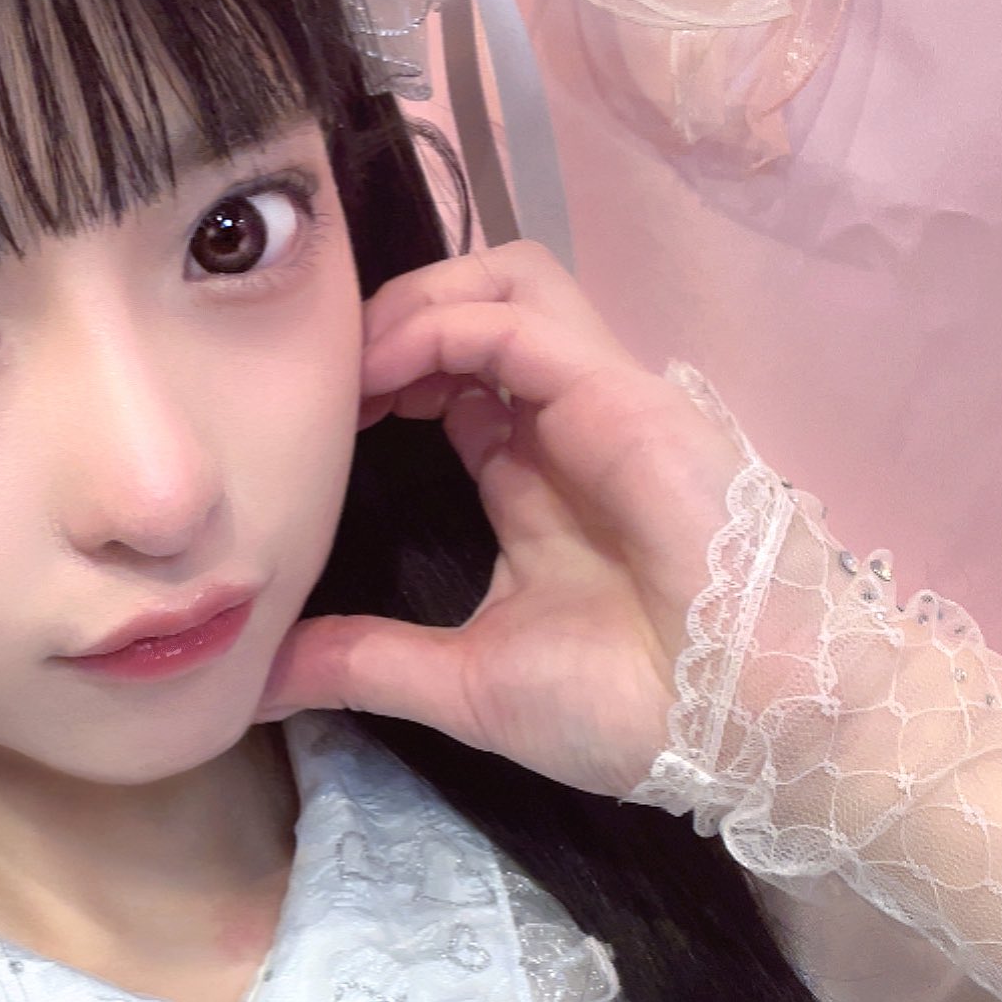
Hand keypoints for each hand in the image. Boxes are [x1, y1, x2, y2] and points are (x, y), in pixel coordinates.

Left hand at [259, 244, 746, 797]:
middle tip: (320, 376)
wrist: (742, 724)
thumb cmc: (630, 706)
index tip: (311, 422)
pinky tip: (380, 371)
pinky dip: (439, 322)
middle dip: (392, 316)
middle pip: (480, 301)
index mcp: (536, 477)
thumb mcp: (464, 682)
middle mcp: (565, 423)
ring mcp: (598, 400)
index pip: (456, 376)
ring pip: (508, 276)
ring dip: (416, 298)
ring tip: (350, 360)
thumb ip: (365, 664)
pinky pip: (520, 316)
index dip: (381, 374)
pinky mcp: (620, 395)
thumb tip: (259, 681)